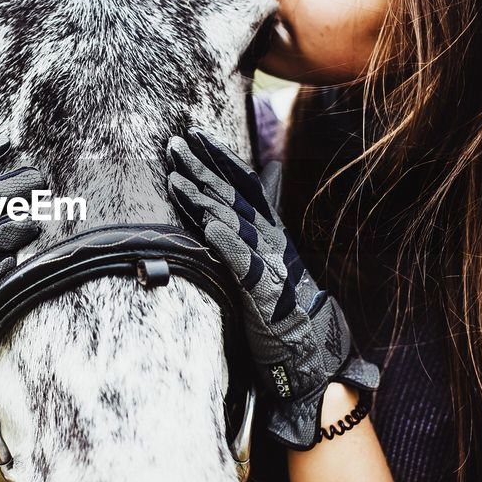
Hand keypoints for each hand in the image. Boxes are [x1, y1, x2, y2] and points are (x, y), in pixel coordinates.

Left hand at [165, 127, 379, 449]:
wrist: (308, 348)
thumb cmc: (283, 298)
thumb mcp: (272, 250)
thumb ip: (264, 211)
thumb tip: (270, 167)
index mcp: (270, 228)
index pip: (244, 182)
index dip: (220, 156)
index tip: (194, 133)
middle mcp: (271, 239)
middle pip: (232, 195)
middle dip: (201, 168)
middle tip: (173, 144)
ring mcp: (270, 264)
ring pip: (233, 223)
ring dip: (203, 200)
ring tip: (177, 179)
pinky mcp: (265, 294)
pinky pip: (245, 266)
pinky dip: (228, 245)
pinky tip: (209, 229)